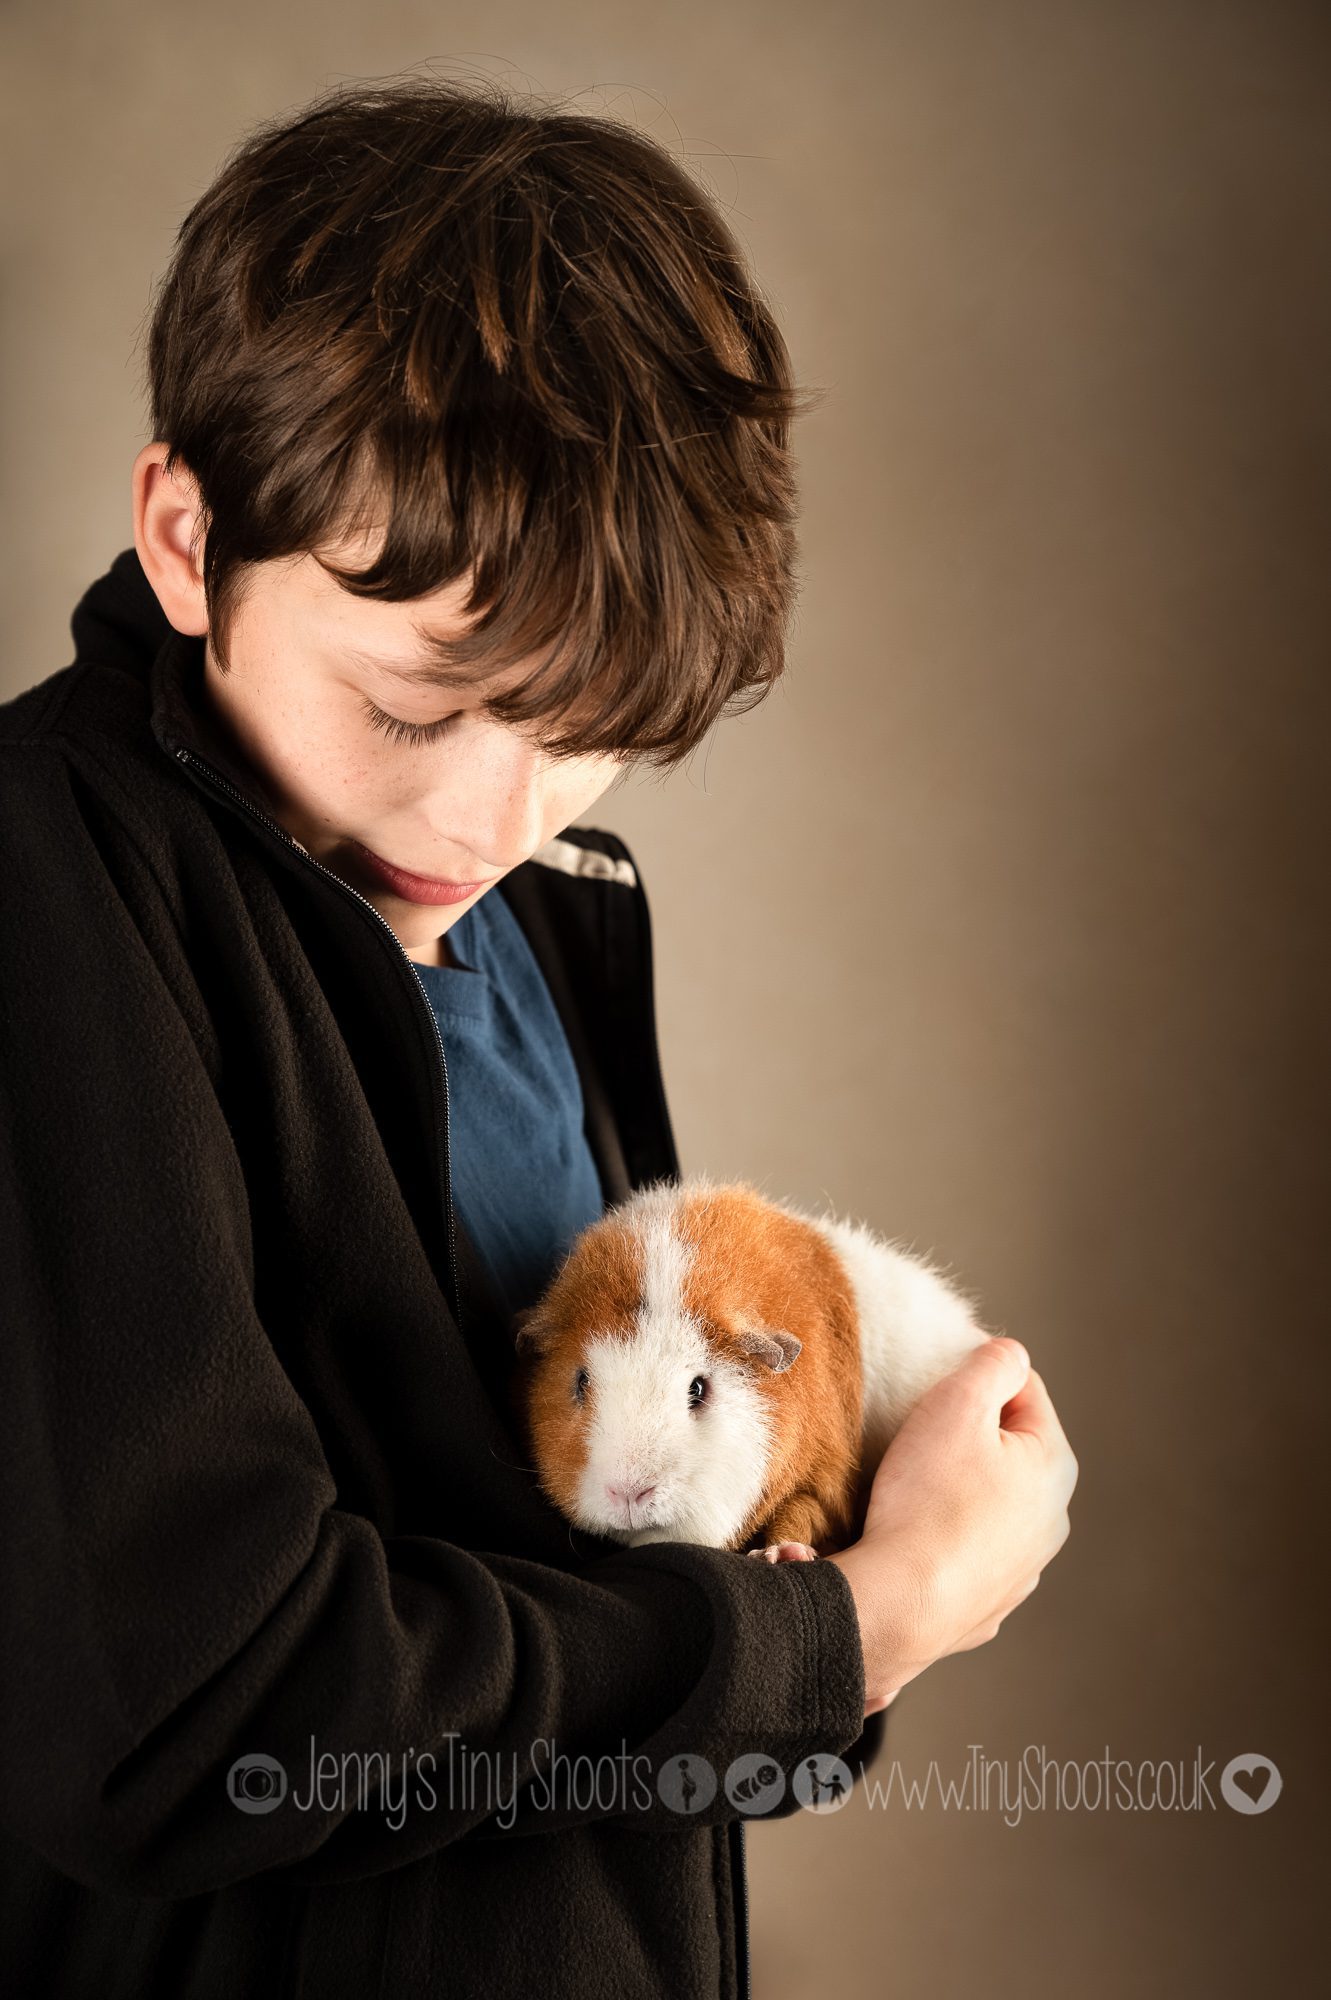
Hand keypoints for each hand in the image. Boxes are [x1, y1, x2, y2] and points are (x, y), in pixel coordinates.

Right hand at [828, 1337, 1077, 1714]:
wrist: (902, 1603)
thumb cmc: (928, 1500)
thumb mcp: (958, 1406)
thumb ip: (993, 1364)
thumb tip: (1008, 1353)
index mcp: (1054, 1466)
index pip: (1025, 1390)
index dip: (978, 1374)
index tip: (937, 1381)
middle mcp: (1052, 1520)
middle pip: (1010, 1448)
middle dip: (969, 1434)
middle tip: (921, 1435)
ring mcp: (1024, 1568)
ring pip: (992, 1501)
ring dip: (960, 1486)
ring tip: (914, 1488)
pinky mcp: (990, 1602)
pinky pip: (968, 1549)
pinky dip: (947, 1536)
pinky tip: (917, 1536)